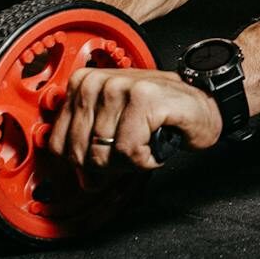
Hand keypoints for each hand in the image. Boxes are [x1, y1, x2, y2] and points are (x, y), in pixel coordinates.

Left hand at [48, 67, 222, 171]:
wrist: (201, 106)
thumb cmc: (160, 116)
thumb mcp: (114, 128)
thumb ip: (87, 147)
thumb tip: (79, 177)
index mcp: (82, 84)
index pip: (58, 144)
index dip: (85, 163)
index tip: (109, 152)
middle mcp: (96, 81)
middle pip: (81, 154)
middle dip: (109, 164)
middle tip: (132, 149)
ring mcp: (119, 86)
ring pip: (104, 155)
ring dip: (131, 161)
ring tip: (147, 141)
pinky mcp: (142, 98)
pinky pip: (129, 151)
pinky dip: (146, 159)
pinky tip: (157, 142)